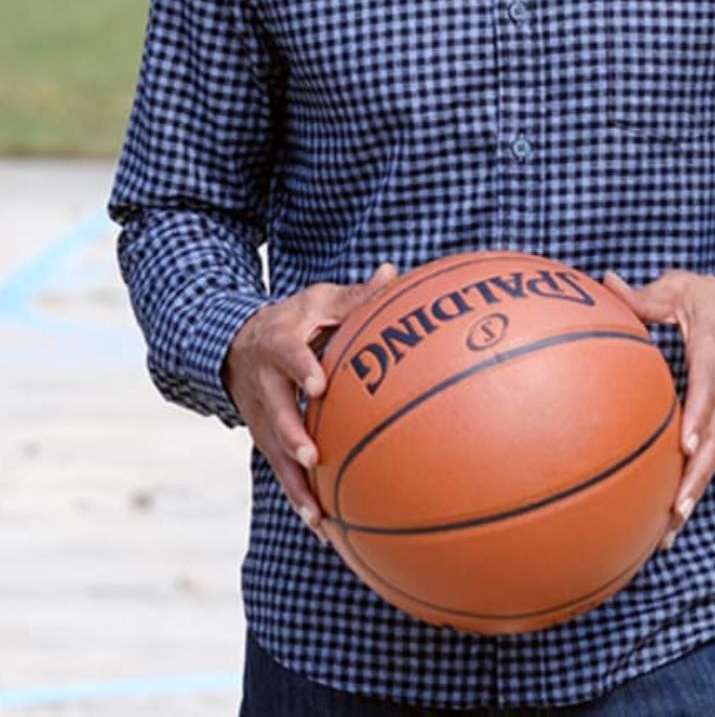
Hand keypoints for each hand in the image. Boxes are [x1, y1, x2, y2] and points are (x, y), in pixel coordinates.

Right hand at [223, 263, 396, 538]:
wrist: (236, 344)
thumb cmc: (292, 320)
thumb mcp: (317, 301)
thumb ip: (354, 297)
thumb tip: (393, 273)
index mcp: (279, 344)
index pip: (287, 355)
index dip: (300, 369)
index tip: (318, 384)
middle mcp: (264, 385)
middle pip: (275, 414)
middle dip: (291, 437)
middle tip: (313, 457)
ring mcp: (261, 417)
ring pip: (274, 454)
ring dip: (294, 483)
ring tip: (317, 513)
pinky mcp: (265, 441)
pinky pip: (282, 473)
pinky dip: (299, 499)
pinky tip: (323, 528)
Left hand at [603, 269, 714, 550]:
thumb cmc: (714, 300)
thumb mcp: (682, 289)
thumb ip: (645, 297)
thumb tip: (605, 285)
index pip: (710, 388)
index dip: (699, 418)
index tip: (685, 445)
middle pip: (714, 439)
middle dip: (695, 478)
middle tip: (673, 512)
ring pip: (713, 456)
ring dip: (693, 493)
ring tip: (668, 531)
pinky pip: (710, 456)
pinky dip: (693, 485)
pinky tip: (670, 517)